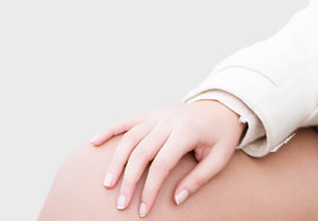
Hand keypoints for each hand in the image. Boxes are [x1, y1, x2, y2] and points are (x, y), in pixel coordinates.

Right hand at [91, 100, 244, 216]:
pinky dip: (110, 131)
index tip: (143, 209)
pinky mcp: (152, 113)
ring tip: (107, 184)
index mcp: (186, 132)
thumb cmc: (221, 136)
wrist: (223, 108)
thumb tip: (176, 200)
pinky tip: (94, 143)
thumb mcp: (219, 159)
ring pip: (129, 138)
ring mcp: (158, 115)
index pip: (161, 164)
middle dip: (129, 181)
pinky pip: (127, 121)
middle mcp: (169, 121)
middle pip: (140, 153)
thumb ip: (198, 179)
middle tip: (121, 204)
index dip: (150, 189)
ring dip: (116, 161)